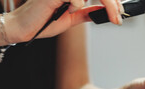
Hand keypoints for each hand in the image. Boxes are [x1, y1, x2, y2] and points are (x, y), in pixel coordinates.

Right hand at [5, 0, 122, 42]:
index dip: (112, 0)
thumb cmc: (43, 22)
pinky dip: (77, 4)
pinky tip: (71, 9)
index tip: (120, 13)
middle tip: (119, 17)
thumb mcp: (71, 18)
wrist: (24, 29)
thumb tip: (102, 13)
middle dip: (113, 2)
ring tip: (112, 16)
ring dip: (107, 3)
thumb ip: (86, 13)